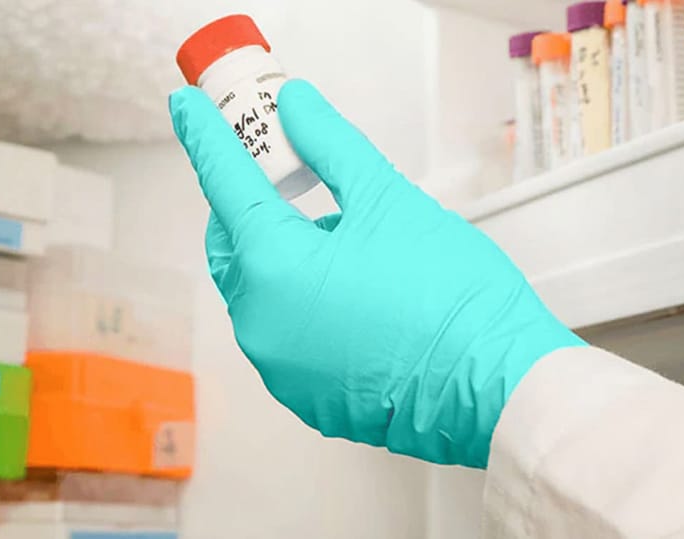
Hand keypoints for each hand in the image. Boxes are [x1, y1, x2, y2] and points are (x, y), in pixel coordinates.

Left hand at [170, 80, 584, 467]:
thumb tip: (296, 109)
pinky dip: (302, 304)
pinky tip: (354, 295)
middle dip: (249, 206)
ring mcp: (281, 369)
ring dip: (282, 258)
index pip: (225, 185)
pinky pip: (287, 335)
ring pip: (260, 294)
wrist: (495, 384)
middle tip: (287, 179)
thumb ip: (331, 146)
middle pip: (233, 246)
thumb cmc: (451, 298)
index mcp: (275, 269)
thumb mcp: (390, 201)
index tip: (188, 109)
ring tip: (347, 245)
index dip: (206, 138)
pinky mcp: (307, 397)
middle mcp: (262, 326)